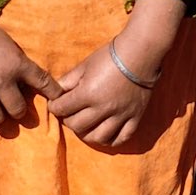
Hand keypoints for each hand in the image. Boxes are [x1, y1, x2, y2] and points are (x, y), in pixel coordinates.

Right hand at [0, 0, 62, 129]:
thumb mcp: (9, 45)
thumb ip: (19, 64)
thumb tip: (30, 83)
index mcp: (17, 65)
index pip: (43, 83)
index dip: (53, 94)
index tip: (57, 101)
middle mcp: (1, 81)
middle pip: (17, 110)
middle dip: (17, 112)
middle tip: (13, 110)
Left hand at [52, 0, 189, 145]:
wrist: (140, 54)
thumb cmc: (110, 57)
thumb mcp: (85, 65)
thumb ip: (68, 80)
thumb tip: (55, 91)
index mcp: (88, 93)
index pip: (62, 109)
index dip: (55, 107)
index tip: (56, 104)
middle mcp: (103, 108)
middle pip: (77, 126)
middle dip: (68, 120)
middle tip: (70, 113)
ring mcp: (120, 115)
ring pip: (98, 137)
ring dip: (87, 133)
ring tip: (87, 125)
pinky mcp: (134, 117)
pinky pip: (121, 138)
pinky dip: (111, 140)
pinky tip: (105, 133)